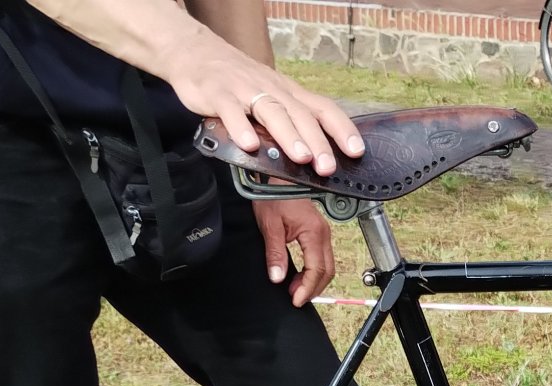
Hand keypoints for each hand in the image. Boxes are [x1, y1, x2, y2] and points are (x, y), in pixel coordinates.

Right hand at [163, 36, 362, 173]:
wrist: (195, 52)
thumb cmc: (237, 80)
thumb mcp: (269, 95)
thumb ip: (286, 122)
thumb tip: (310, 155)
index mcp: (286, 92)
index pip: (321, 107)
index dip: (341, 128)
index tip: (357, 150)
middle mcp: (270, 89)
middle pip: (299, 114)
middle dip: (317, 141)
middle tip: (328, 166)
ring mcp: (244, 90)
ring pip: (271, 111)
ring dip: (288, 135)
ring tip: (301, 156)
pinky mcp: (217, 94)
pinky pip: (230, 111)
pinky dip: (240, 128)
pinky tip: (249, 145)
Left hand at [254, 199, 332, 303]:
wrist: (279, 177)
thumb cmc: (273, 195)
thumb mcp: (270, 225)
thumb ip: (275, 253)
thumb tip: (278, 277)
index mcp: (314, 233)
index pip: (316, 270)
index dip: (306, 289)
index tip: (295, 300)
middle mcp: (324, 234)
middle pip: (327, 272)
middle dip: (312, 289)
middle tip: (295, 299)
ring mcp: (324, 233)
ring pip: (327, 267)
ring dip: (313, 282)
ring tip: (295, 290)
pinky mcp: (319, 233)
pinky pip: (322, 258)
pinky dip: (313, 272)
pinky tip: (299, 277)